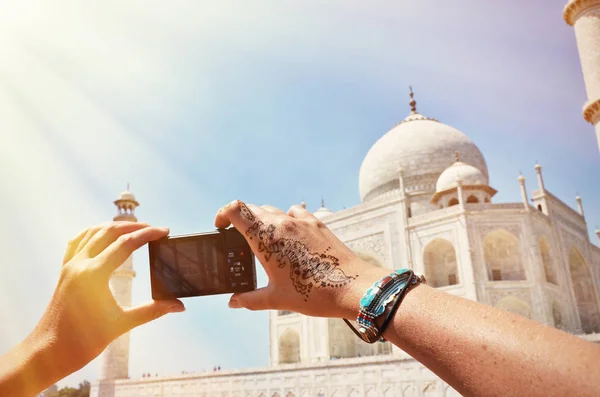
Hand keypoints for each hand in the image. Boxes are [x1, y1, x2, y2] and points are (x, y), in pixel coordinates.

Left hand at [33, 222, 184, 378]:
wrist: (48, 353)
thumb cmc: (83, 342)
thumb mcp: (122, 324)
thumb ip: (152, 311)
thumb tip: (179, 306)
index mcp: (93, 275)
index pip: (126, 244)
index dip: (148, 235)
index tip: (164, 231)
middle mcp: (79, 265)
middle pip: (109, 232)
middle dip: (133, 227)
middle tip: (153, 229)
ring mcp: (69, 266)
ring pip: (92, 233)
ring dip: (114, 227)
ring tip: (134, 229)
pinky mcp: (64, 271)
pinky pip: (77, 242)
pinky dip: (93, 233)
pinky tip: (102, 235)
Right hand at [214, 201, 386, 317]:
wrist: (353, 287)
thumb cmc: (314, 294)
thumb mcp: (277, 299)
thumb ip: (250, 299)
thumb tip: (233, 302)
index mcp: (266, 238)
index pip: (236, 210)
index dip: (223, 213)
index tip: (220, 227)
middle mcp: (282, 224)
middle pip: (253, 208)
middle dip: (241, 219)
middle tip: (238, 237)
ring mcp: (301, 222)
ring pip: (274, 210)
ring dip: (263, 220)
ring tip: (264, 239)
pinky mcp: (318, 224)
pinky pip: (295, 213)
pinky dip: (286, 219)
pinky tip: (290, 235)